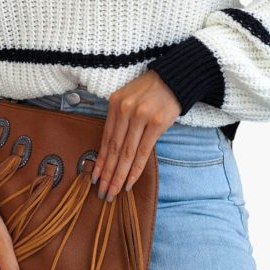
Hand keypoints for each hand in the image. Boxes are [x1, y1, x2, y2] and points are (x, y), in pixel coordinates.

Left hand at [91, 70, 180, 202]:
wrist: (175, 77)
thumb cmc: (151, 89)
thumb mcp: (129, 97)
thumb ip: (120, 118)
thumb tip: (111, 149)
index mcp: (115, 102)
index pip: (106, 137)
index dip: (100, 160)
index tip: (94, 177)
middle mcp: (125, 109)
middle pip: (114, 147)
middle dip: (107, 173)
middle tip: (102, 192)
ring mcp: (140, 116)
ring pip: (126, 152)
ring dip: (119, 175)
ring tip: (113, 191)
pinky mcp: (156, 123)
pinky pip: (143, 151)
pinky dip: (136, 168)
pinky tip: (130, 181)